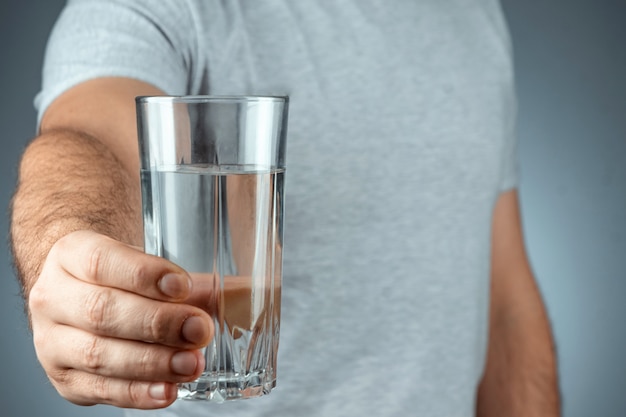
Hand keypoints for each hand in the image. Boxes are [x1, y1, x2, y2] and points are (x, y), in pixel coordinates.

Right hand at [28, 230, 212, 408]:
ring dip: (151, 362)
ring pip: (98, 354)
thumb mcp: (146, 268)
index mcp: (70, 256)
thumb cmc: (118, 278)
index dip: (144, 275)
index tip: (182, 285)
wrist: (76, 294)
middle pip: (101, 311)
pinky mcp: (64, 378)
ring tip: (191, 364)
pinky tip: (168, 390)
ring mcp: (52, 342)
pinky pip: (99, 390)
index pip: (101, 262)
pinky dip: (137, 393)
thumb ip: (192, 284)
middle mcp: (53, 297)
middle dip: (157, 323)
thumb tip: (247, 294)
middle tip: (199, 329)